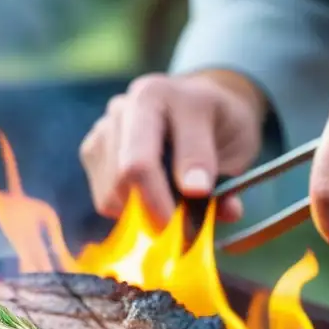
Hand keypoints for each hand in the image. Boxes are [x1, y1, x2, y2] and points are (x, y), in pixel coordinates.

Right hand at [79, 70, 266, 223]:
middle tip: (177, 232)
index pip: (145, 162)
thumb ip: (225, 175)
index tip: (188, 225)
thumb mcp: (237, 142)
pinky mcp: (92, 149)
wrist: (199, 104)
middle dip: (152, 212)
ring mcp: (103, 127)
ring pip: (110, 193)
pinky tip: (150, 200)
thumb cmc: (220, 126)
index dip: (166, 200)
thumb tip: (223, 211)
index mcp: (159, 95)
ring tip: (170, 211)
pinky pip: (104, 197)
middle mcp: (124, 107)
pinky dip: (128, 212)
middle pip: (123, 176)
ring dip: (141, 215)